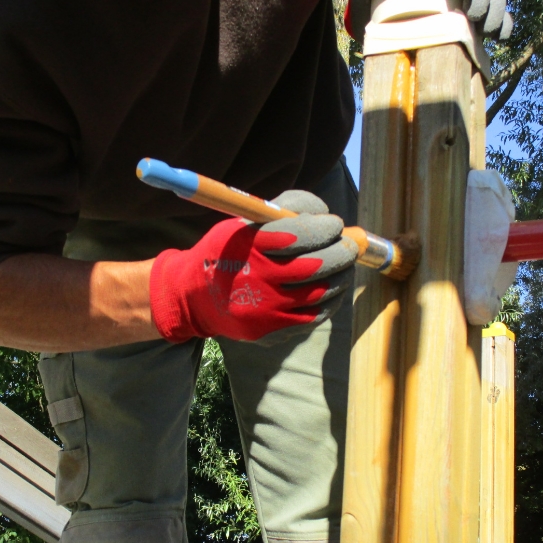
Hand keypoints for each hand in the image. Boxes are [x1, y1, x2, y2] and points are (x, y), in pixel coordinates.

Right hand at [149, 191, 356, 343]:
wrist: (193, 297)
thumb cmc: (225, 252)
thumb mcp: (242, 222)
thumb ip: (282, 210)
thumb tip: (325, 213)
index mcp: (247, 246)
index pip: (299, 234)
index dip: (325, 229)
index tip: (335, 224)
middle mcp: (255, 279)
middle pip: (316, 266)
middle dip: (342, 253)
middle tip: (349, 246)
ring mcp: (264, 309)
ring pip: (320, 293)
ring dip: (341, 276)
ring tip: (344, 266)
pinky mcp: (270, 331)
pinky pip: (313, 317)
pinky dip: (330, 301)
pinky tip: (332, 288)